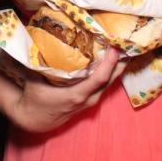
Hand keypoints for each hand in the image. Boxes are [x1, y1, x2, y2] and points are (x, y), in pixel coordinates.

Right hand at [9, 48, 123, 132]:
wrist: (35, 120)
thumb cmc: (35, 99)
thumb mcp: (34, 80)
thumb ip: (38, 62)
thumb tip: (37, 40)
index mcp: (76, 94)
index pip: (100, 78)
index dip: (110, 63)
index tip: (115, 46)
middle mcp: (88, 99)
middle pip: (111, 80)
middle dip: (120, 62)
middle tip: (127, 42)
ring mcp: (90, 101)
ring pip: (109, 83)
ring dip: (117, 67)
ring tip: (123, 48)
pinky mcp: (89, 100)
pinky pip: (104, 85)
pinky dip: (110, 72)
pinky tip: (112, 61)